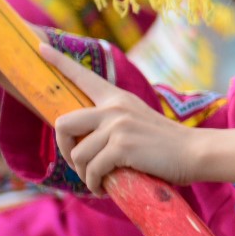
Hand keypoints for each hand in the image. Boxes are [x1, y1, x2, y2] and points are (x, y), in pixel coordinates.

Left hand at [41, 44, 203, 193]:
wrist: (195, 153)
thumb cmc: (167, 145)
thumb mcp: (138, 124)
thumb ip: (114, 125)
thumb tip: (87, 146)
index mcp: (117, 99)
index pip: (83, 77)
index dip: (59, 62)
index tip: (39, 47)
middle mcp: (114, 109)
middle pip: (63, 124)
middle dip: (65, 149)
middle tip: (78, 163)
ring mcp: (117, 126)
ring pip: (78, 155)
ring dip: (85, 174)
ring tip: (99, 181)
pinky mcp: (122, 146)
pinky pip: (92, 169)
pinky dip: (95, 184)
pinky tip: (104, 188)